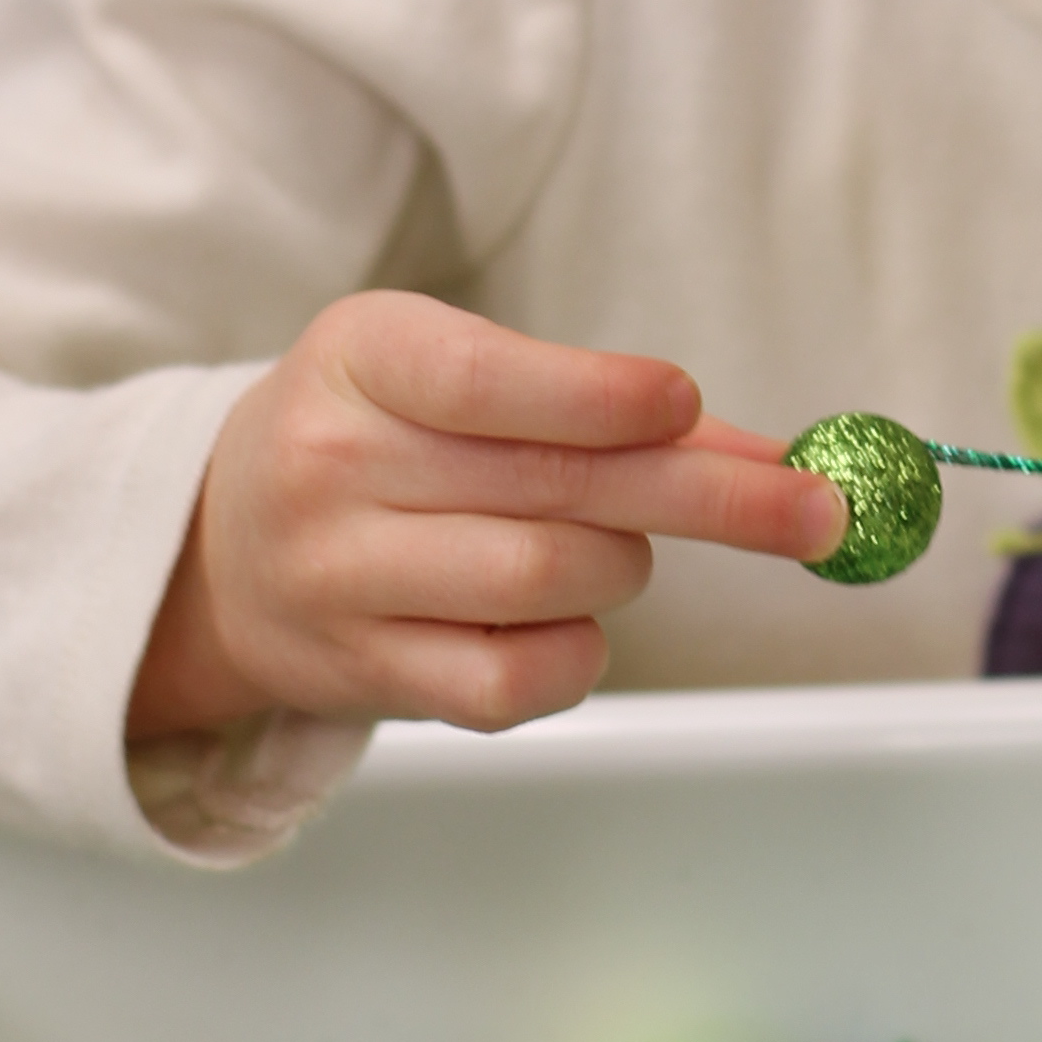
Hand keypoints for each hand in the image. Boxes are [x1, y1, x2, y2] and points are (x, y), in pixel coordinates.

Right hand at [127, 292, 842, 740]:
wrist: (220, 546)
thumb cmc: (375, 438)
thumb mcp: (448, 371)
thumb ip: (592, 403)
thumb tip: (761, 453)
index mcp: (362, 358)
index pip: (486, 382)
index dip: (603, 398)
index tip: (695, 407)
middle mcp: (334, 466)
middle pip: (556, 489)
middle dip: (715, 500)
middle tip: (821, 511)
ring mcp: (340, 580)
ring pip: (547, 582)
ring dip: (626, 567)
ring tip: (614, 547)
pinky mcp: (364, 675)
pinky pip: (516, 683)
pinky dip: (582, 654)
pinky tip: (576, 623)